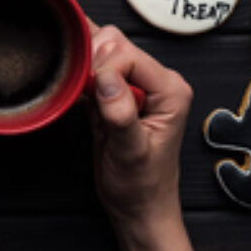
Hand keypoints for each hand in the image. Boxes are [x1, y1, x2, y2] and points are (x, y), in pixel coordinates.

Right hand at [88, 23, 197, 250]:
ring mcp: (136, 84)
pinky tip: (80, 94)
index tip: (95, 96)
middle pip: (114, 44)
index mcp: (170, 90)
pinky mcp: (116, 91)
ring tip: (86, 100)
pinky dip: (80, 75)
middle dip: (93, 65)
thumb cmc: (142, 186)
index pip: (128, 54)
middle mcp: (156, 81)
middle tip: (88, 98)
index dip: (104, 70)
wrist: (138, 207)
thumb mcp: (131, 153)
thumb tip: (106, 78)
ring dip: (85, 69)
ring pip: (101, 50)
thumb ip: (121, 113)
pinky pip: (93, 67)